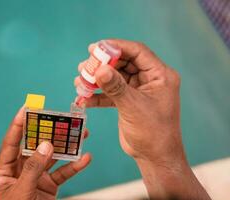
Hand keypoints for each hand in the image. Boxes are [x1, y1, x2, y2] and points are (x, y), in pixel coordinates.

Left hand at [0, 107, 90, 199]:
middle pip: (36, 145)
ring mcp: (36, 176)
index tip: (26, 108)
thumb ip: (33, 168)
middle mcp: (21, 169)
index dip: (18, 125)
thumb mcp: (21, 191)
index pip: (11, 143)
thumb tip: (46, 144)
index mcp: (6, 169)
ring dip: (67, 146)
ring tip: (81, 133)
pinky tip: (85, 158)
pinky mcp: (49, 185)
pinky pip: (63, 173)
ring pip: (53, 157)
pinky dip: (75, 166)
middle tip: (61, 118)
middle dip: (49, 132)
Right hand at [75, 39, 209, 198]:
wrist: (154, 157)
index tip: (96, 47)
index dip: (116, 47)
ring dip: (97, 80)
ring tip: (80, 82)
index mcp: (159, 75)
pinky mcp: (128, 101)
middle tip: (85, 66)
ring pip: (114, 77)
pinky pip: (111, 92)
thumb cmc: (153, 133)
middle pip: (123, 63)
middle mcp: (149, 79)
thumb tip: (100, 69)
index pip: (137, 52)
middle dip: (103, 64)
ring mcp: (138, 90)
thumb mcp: (133, 107)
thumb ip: (115, 87)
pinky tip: (84, 99)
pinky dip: (97, 95)